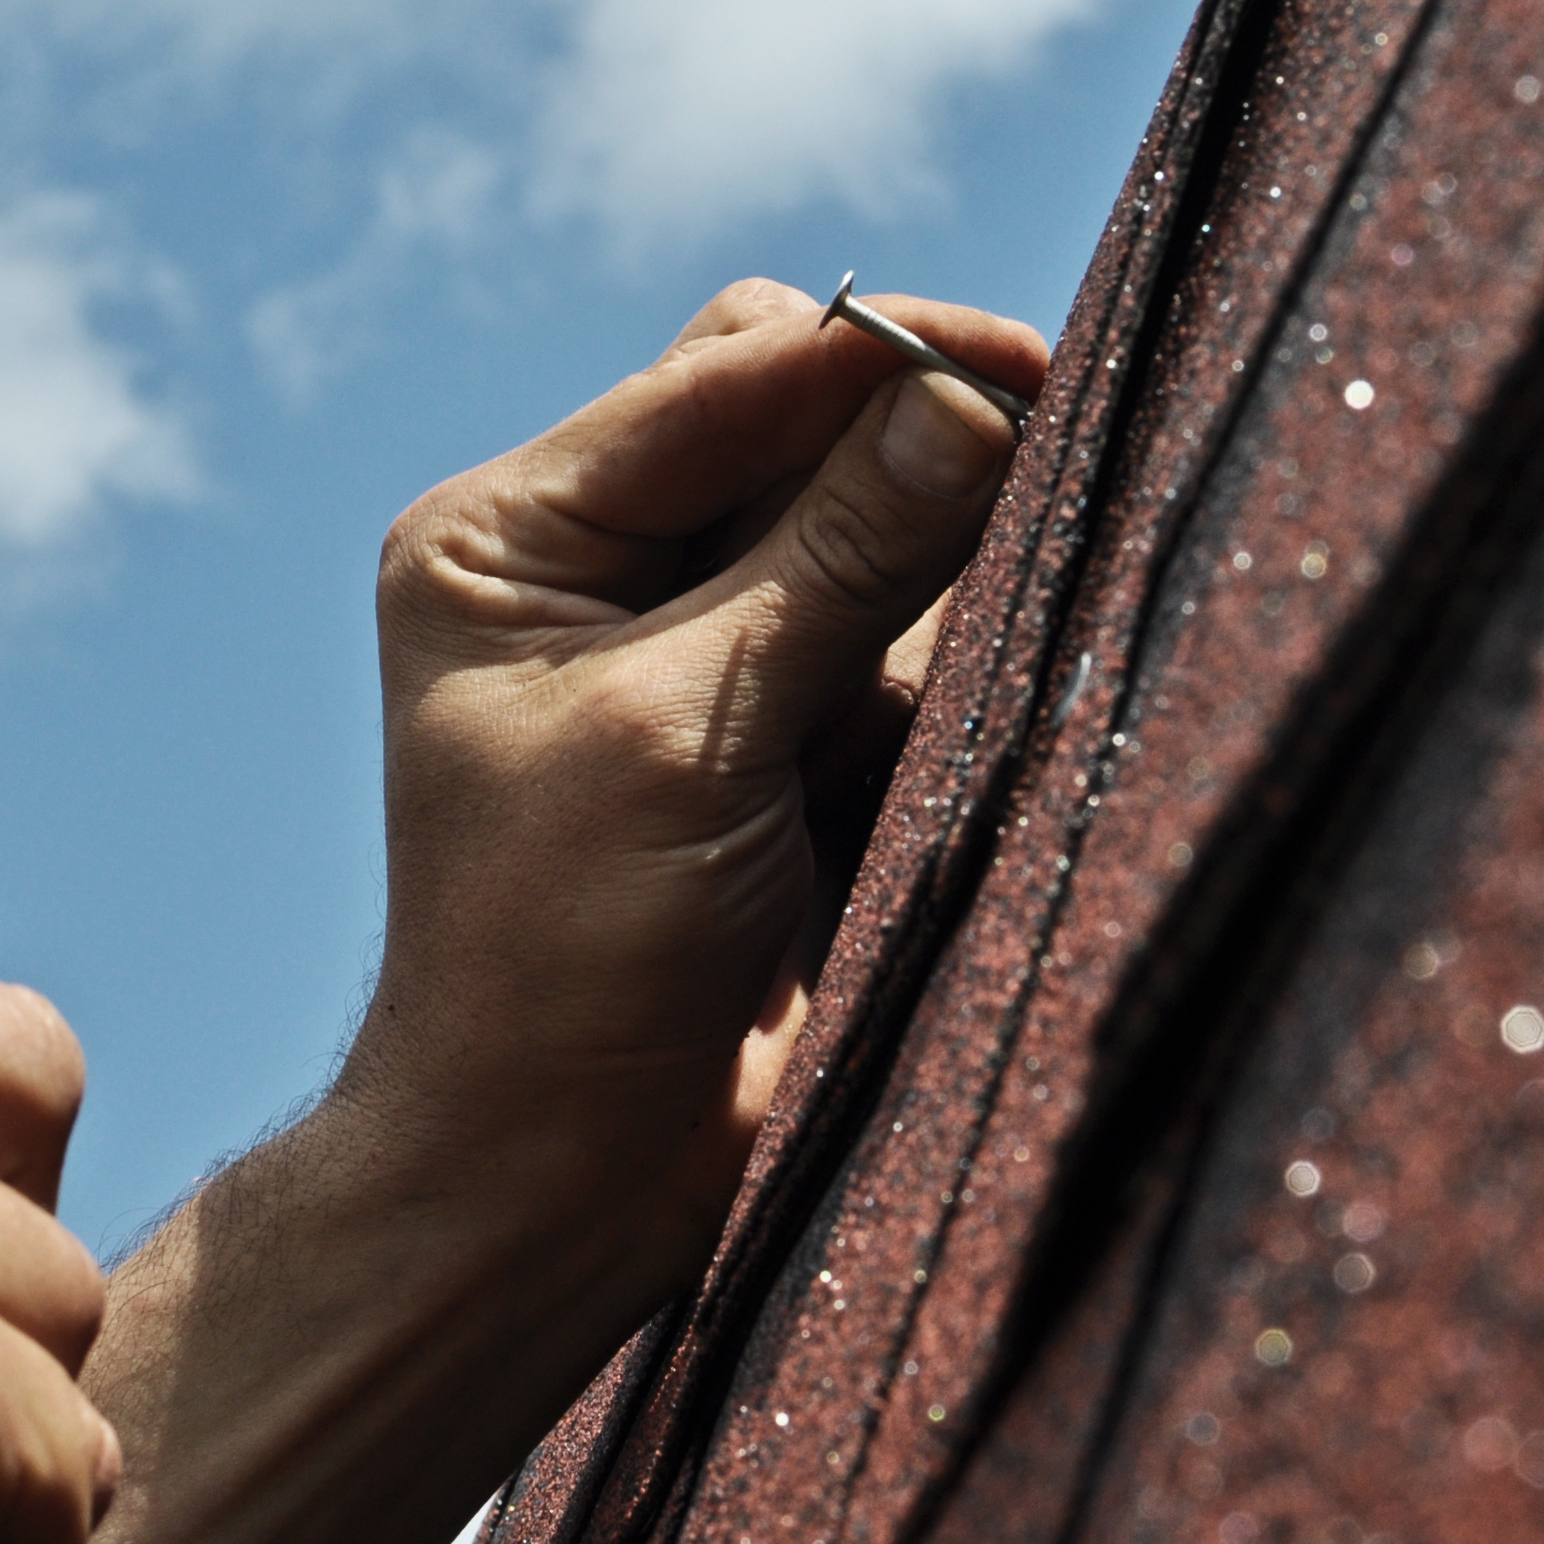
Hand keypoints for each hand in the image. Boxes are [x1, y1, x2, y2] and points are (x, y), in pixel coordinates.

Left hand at [339, 281, 1045, 1322]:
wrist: (568, 1181)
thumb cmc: (563, 959)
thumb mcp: (687, 733)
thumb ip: (836, 556)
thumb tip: (976, 395)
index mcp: (512, 534)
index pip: (728, 374)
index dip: (880, 362)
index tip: (1032, 369)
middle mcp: (600, 565)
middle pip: (812, 422)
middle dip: (915, 466)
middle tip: (1020, 512)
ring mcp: (709, 647)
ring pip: (889, 526)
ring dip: (943, 582)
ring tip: (915, 707)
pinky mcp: (798, 737)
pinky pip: (918, 644)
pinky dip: (955, 674)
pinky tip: (947, 749)